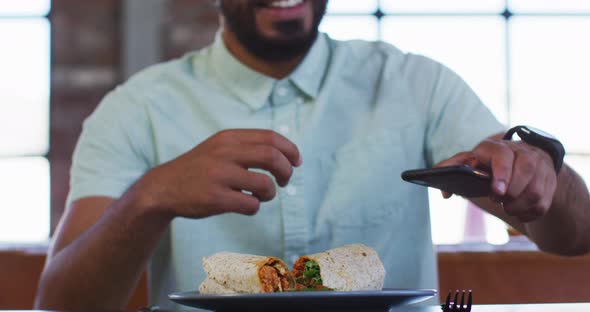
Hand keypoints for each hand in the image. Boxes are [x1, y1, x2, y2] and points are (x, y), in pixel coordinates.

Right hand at [138, 129, 301, 218]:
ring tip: (261, 196)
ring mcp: (218, 176)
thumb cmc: (200, 169)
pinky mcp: (215, 198)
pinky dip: (255, 207)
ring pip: (265, 184)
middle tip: (285, 181)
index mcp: (228, 138)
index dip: (290, 149)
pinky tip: (245, 204)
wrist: (163, 188)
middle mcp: (224, 153)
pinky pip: (251, 205)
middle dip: (286, 171)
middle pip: (272, 157)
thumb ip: (248, 146)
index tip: (297, 161)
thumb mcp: (219, 147)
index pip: (270, 137)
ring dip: (271, 193)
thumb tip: (287, 155)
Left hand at [437, 136, 557, 222]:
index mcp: (497, 147)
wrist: (518, 156)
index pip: (503, 156)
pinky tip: (519, 212)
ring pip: (536, 191)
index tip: (497, 193)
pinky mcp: (549, 182)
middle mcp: (522, 152)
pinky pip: (543, 204)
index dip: (501, 175)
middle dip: (511, 193)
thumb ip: (452, 170)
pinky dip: (529, 213)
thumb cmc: (487, 162)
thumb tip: (445, 193)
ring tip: (507, 207)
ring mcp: (539, 166)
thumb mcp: (469, 161)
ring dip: (519, 206)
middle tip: (499, 201)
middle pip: (525, 171)